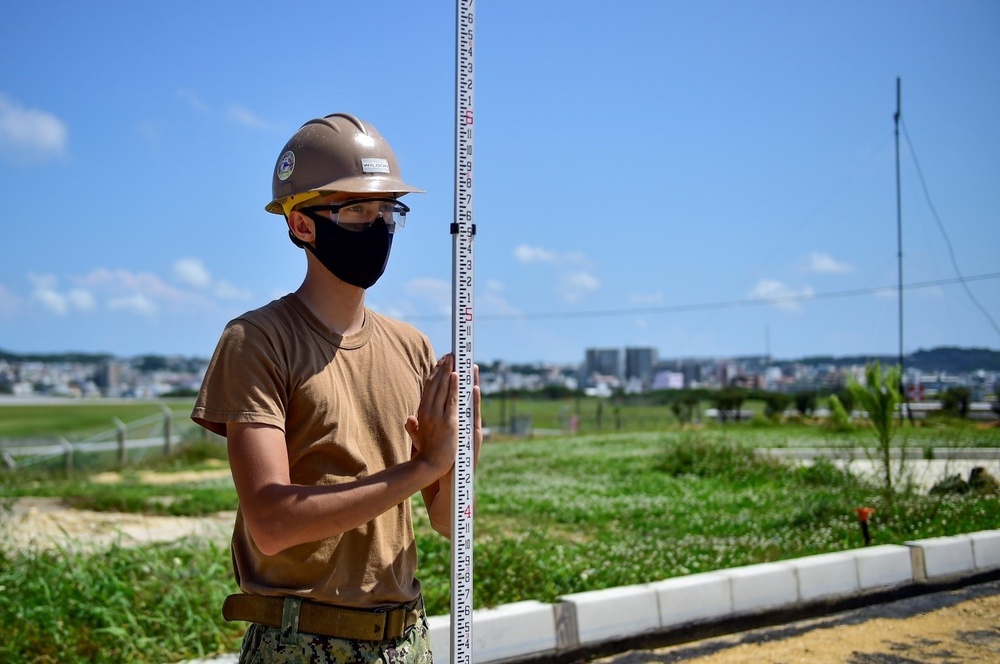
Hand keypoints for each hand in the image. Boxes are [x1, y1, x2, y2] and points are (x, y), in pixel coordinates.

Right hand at [406, 354, 458, 476]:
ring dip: (448, 371)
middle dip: (442, 367)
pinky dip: (453, 387)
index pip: (429, 388)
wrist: (429, 466)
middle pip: (435, 384)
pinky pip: (451, 401)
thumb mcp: (417, 437)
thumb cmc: (425, 453)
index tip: (441, 362)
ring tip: (454, 358)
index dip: (435, 373)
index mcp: (421, 413)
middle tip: (449, 355)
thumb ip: (413, 426)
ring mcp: (437, 416)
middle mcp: (428, 412)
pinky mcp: (449, 423)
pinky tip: (456, 375)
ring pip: (442, 389)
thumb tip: (409, 418)